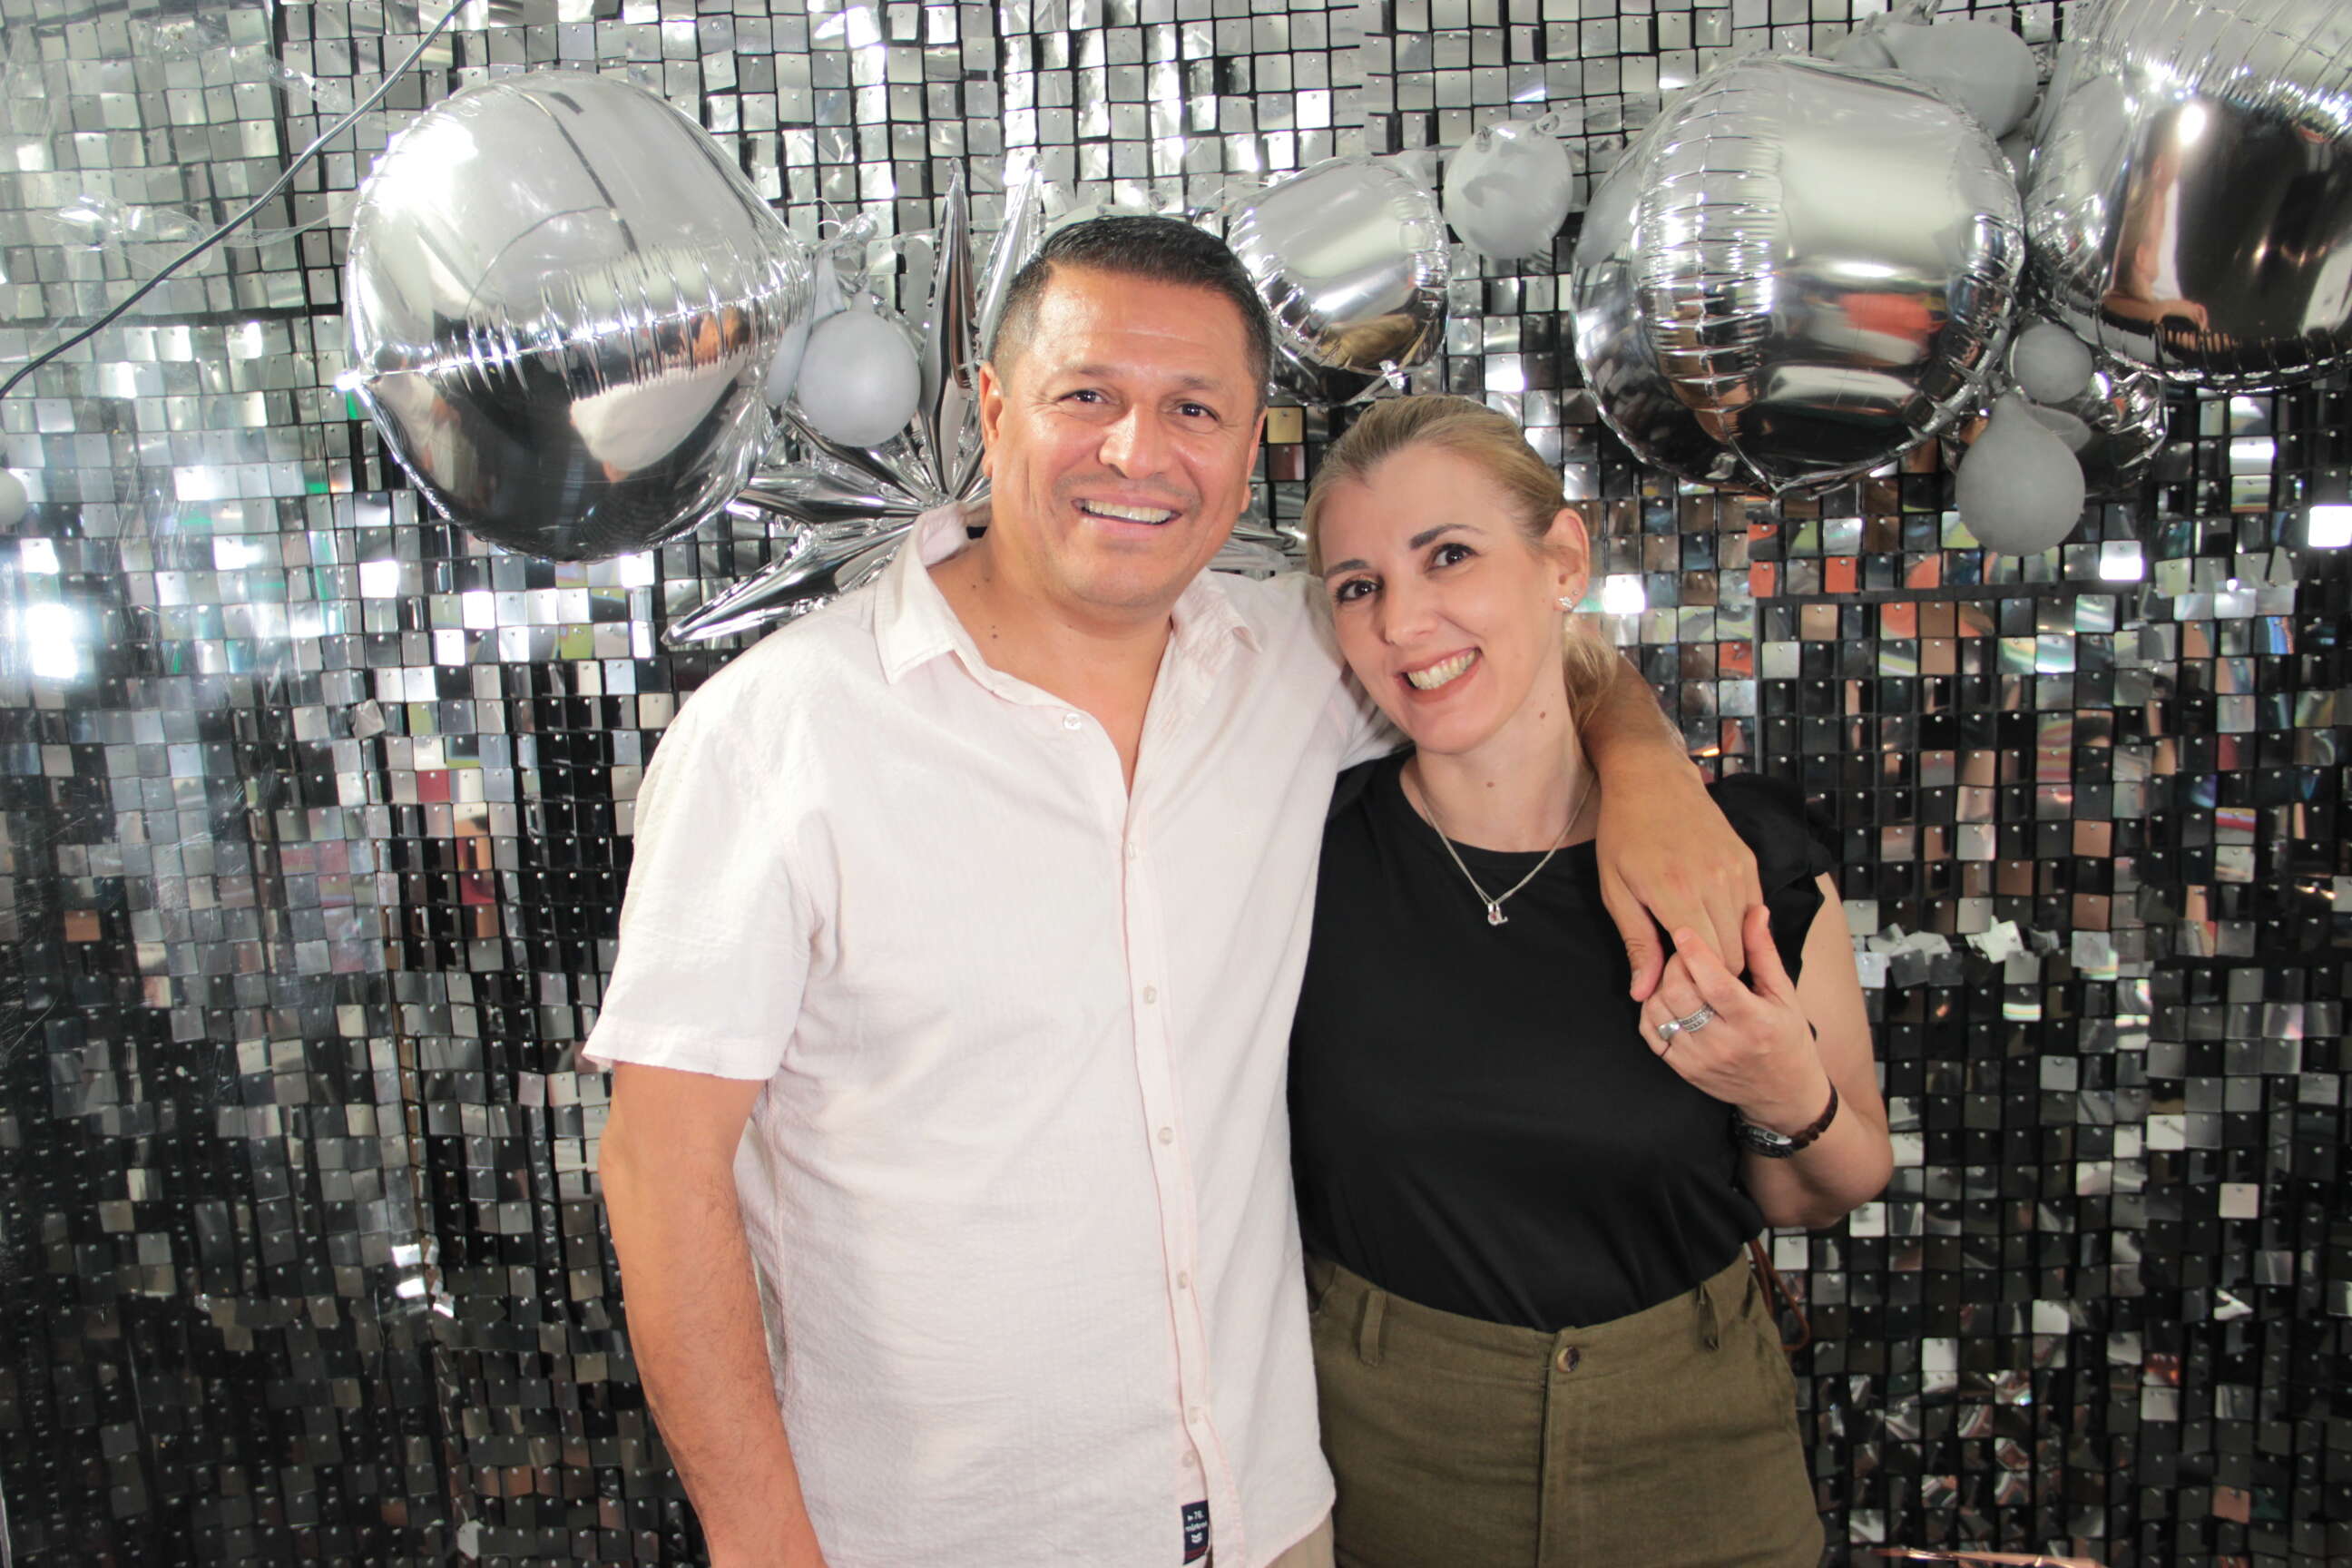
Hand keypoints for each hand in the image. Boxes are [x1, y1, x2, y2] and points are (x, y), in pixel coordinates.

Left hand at [1593, 761, 1758, 1000]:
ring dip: (1728, 946)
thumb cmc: (1624, 834)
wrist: (1652, 779)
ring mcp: (1737, 870)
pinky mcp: (1748, 860)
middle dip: (1713, 970)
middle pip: (1734, 955)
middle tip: (1687, 966)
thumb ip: (1637, 944)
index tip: (1677, 981)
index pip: (1709, 964)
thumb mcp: (1616, 891)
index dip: (1697, 981)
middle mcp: (1715, 883)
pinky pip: (1754, 910)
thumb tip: (1644, 992)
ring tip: (1697, 940)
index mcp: (1677, 894)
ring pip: (1748, 936)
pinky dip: (1738, 923)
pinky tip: (1711, 917)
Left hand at [1638, 906, 1828, 1132]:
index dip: (1695, 954)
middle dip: (1674, 964)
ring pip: (1661, 1011)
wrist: (1783, 1095)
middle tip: (1683, 952)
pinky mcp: (1682, 1069)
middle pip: (1680, 994)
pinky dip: (1651, 1009)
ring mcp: (1699, 1060)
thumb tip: (1755, 910)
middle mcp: (1724, 1044)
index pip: (1716, 984)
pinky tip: (1667, 998)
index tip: (1683, 929)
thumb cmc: (1787, 1040)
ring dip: (1660, 984)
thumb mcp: (1784, 995)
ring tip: (1677, 974)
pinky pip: (1651, 1032)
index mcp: (1754, 1023)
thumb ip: (1763, 953)